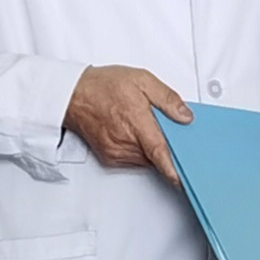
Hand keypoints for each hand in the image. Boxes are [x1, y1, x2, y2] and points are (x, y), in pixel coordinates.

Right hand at [64, 66, 188, 174]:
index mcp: (136, 123)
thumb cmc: (104, 86)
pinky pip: (133, 160)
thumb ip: (167, 99)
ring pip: (146, 160)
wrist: (74, 95)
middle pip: (156, 156)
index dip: (173, 170)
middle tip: (170, 134)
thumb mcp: (142, 80)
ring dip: (152, 150)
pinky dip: (140, 151)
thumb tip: (185, 116)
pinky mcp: (110, 157)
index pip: (159, 153)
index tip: (184, 180)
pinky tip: (136, 133)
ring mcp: (116, 152)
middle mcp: (125, 142)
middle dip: (167, 149)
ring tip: (148, 127)